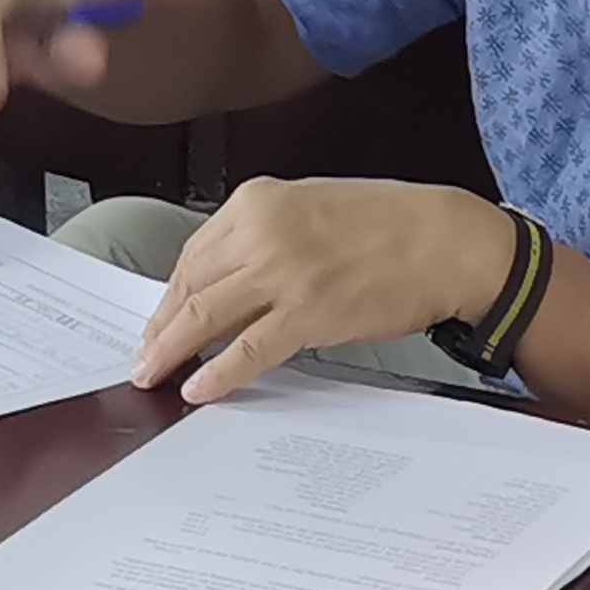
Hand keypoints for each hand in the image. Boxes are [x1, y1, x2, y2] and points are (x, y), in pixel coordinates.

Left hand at [132, 178, 518, 404]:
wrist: (444, 240)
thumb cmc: (387, 223)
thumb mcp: (309, 205)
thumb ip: (264, 233)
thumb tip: (227, 278)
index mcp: (257, 200)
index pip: (195, 254)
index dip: (170, 293)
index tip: (159, 317)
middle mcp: (260, 231)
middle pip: (190, 285)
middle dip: (162, 325)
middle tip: (145, 354)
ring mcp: (281, 273)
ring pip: (206, 317)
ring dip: (173, 351)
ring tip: (156, 374)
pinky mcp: (306, 313)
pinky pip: (246, 350)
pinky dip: (217, 373)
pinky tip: (200, 388)